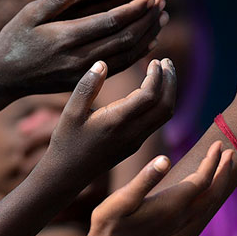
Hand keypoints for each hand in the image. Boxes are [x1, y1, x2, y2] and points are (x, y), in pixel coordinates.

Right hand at [0, 0, 165, 97]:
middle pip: (124, 39)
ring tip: (160, 17)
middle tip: (161, 2)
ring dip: (146, 36)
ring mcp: (82, 73)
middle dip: (146, 20)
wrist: (2, 76)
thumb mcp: (29, 14)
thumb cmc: (13, 39)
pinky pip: (117, 69)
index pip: (110, 21)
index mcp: (65, 37)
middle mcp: (77, 58)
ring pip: (126, 56)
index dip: (135, 8)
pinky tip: (148, 40)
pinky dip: (137, 54)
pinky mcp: (83, 82)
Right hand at [44, 57, 175, 177]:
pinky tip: (152, 90)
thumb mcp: (70, 112)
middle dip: (170, 81)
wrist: (68, 174)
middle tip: (166, 62)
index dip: (156, 76)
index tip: (154, 61)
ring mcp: (135, 141)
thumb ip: (87, 86)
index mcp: (116, 122)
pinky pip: (156, 122)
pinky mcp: (134, 144)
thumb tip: (102, 63)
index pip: (149, 96)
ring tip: (164, 73)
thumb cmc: (66, 141)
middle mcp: (131, 133)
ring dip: (169, 92)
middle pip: (165, 105)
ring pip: (165, 115)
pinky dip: (161, 102)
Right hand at [88, 141, 233, 235]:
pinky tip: (202, 190)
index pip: (201, 180)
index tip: (217, 143)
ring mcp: (176, 225)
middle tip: (229, 152)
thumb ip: (145, 179)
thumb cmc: (109, 224)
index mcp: (171, 205)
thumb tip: (165, 159)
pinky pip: (200, 210)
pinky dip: (208, 195)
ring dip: (218, 184)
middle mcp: (179, 217)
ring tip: (221, 168)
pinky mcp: (171, 229)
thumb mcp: (122, 199)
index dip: (211, 161)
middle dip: (222, 171)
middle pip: (212, 193)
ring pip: (208, 203)